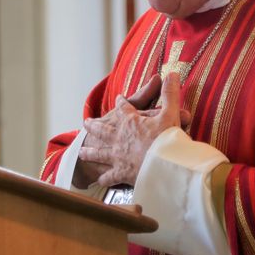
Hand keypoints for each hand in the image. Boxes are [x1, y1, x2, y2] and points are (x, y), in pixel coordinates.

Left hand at [78, 72, 188, 189]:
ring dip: (90, 152)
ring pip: (100, 153)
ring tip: (82, 152)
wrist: (162, 166)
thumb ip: (170, 94)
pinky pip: (109, 177)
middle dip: (95, 126)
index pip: (124, 108)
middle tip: (86, 123)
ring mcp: (117, 156)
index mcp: (130, 122)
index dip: (122, 103)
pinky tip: (99, 180)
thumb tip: (172, 73)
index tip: (119, 99)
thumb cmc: (167, 140)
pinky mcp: (120, 173)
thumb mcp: (170, 113)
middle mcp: (119, 138)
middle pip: (103, 130)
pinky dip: (104, 179)